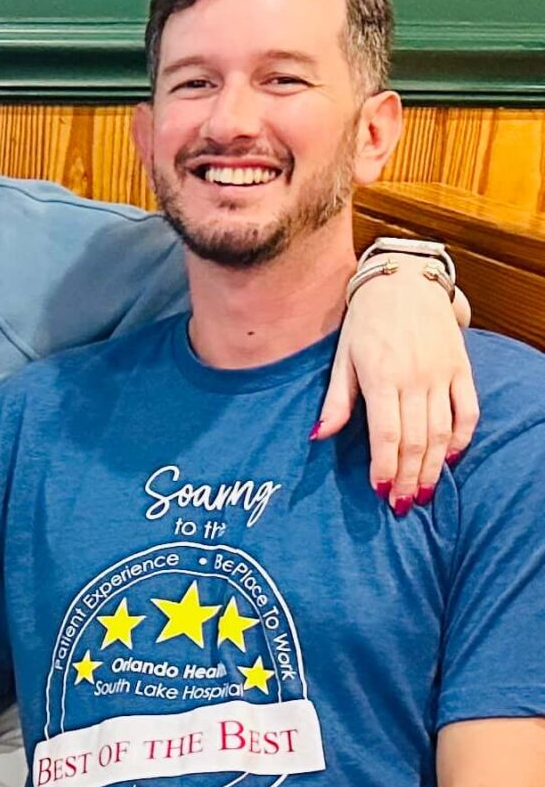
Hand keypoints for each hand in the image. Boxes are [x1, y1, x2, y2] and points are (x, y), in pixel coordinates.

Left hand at [322, 266, 475, 507]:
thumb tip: (319, 437)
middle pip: (415, 440)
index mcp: (381, 378)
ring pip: (443, 430)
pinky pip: (468, 409)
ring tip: (424, 493)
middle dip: (408, 477)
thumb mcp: (341, 357)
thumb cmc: (365, 322)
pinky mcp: (461, 368)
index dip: (384, 467)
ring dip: (433, 466)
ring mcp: (442, 374)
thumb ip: (336, 401)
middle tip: (402, 506)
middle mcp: (415, 379)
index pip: (386, 434)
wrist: (406, 281)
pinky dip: (462, 436)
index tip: (380, 492)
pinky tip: (451, 458)